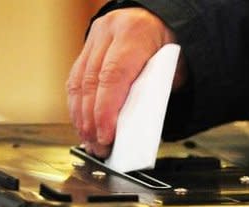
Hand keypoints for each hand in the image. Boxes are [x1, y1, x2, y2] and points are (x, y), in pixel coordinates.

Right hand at [67, 7, 186, 157]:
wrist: (159, 17)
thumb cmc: (168, 45)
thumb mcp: (172, 67)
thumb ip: (156, 92)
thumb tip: (137, 127)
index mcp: (134, 34)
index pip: (113, 77)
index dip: (106, 110)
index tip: (106, 135)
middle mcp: (109, 32)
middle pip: (91, 82)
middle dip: (92, 120)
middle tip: (98, 145)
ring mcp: (95, 38)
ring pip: (78, 81)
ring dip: (81, 115)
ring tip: (89, 139)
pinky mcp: (86, 47)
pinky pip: (75, 78)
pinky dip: (77, 104)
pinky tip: (82, 122)